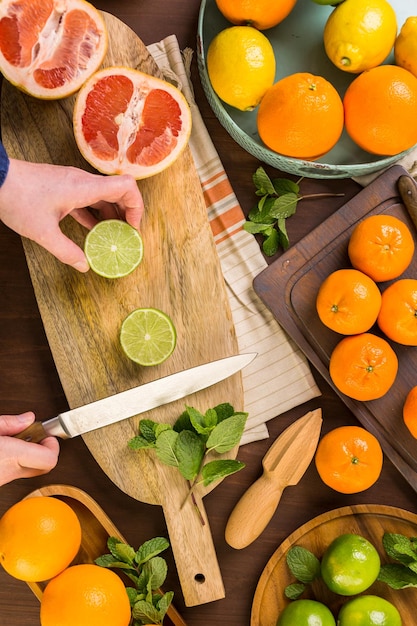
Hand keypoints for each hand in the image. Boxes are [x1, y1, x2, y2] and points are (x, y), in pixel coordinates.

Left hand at [0, 159, 143, 271]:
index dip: (136, 207)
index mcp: (84, 187)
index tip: (132, 227)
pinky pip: (88, 199)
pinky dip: (95, 213)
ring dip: (110, 215)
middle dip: (127, 214)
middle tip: (127, 236)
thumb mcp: (43, 232)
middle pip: (118, 192)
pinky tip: (93, 229)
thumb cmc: (17, 199)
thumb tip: (83, 265)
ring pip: (103, 196)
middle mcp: (82, 182)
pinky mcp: (63, 187)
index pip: (126, 186)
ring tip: (112, 236)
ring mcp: (72, 183)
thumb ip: (67, 251)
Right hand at [0, 413, 58, 486]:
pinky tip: (8, 448)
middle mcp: (10, 472)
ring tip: (18, 440)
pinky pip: (17, 471)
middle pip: (45, 467)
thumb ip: (9, 423)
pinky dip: (18, 459)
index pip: (50, 459)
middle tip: (36, 436)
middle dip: (45, 449)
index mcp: (11, 456)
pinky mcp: (0, 480)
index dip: (53, 445)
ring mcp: (5, 479)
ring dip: (30, 454)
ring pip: (31, 470)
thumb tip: (28, 419)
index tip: (47, 434)